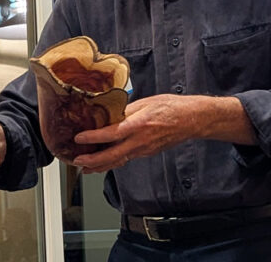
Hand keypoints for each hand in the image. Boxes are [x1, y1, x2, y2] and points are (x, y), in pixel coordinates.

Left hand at [69, 94, 253, 172]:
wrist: (192, 119)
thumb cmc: (171, 107)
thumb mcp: (145, 102)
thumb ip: (126, 110)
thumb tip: (108, 114)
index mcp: (138, 125)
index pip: (111, 134)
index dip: (93, 138)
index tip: (78, 138)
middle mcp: (140, 141)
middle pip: (112, 156)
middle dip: (93, 161)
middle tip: (77, 162)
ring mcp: (144, 149)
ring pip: (119, 161)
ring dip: (101, 166)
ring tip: (86, 168)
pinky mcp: (147, 152)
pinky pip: (127, 159)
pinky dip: (114, 162)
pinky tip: (105, 162)